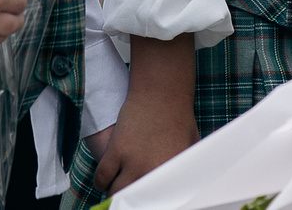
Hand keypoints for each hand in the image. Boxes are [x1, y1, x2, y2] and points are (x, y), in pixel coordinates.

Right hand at [91, 34, 198, 189]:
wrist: (162, 92)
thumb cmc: (178, 116)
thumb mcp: (190, 145)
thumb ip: (184, 168)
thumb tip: (186, 185)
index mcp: (171, 173)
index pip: (159, 200)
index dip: (151, 201)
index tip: (146, 201)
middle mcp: (152, 172)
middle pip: (136, 200)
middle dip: (132, 201)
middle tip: (130, 198)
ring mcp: (132, 163)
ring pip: (116, 193)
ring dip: (115, 193)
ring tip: (117, 191)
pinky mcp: (115, 152)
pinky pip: (101, 178)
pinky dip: (101, 183)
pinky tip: (104, 182)